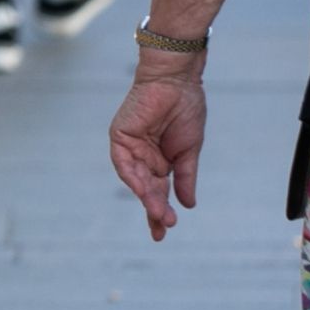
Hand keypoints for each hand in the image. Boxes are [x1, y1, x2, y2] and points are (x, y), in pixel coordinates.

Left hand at [110, 68, 207, 240]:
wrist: (178, 80)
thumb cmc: (186, 108)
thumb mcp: (189, 150)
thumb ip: (185, 177)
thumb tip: (188, 205)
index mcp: (160, 161)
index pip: (158, 191)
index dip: (161, 210)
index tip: (166, 229)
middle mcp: (143, 157)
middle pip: (146, 189)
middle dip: (154, 208)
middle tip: (163, 228)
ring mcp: (131, 147)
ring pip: (136, 179)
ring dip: (147, 197)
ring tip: (159, 214)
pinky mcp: (120, 136)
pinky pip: (123, 162)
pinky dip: (132, 177)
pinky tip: (142, 190)